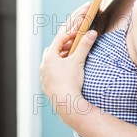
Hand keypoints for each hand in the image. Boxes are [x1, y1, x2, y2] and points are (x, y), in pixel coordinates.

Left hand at [39, 3, 97, 121]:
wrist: (67, 104)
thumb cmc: (70, 81)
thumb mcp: (78, 61)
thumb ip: (85, 45)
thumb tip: (92, 32)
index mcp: (49, 58)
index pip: (59, 40)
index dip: (70, 34)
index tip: (79, 31)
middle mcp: (44, 66)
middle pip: (54, 50)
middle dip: (65, 45)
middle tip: (75, 42)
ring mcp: (45, 77)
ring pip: (53, 62)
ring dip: (62, 57)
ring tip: (73, 56)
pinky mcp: (48, 87)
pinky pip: (53, 73)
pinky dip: (61, 68)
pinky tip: (68, 71)